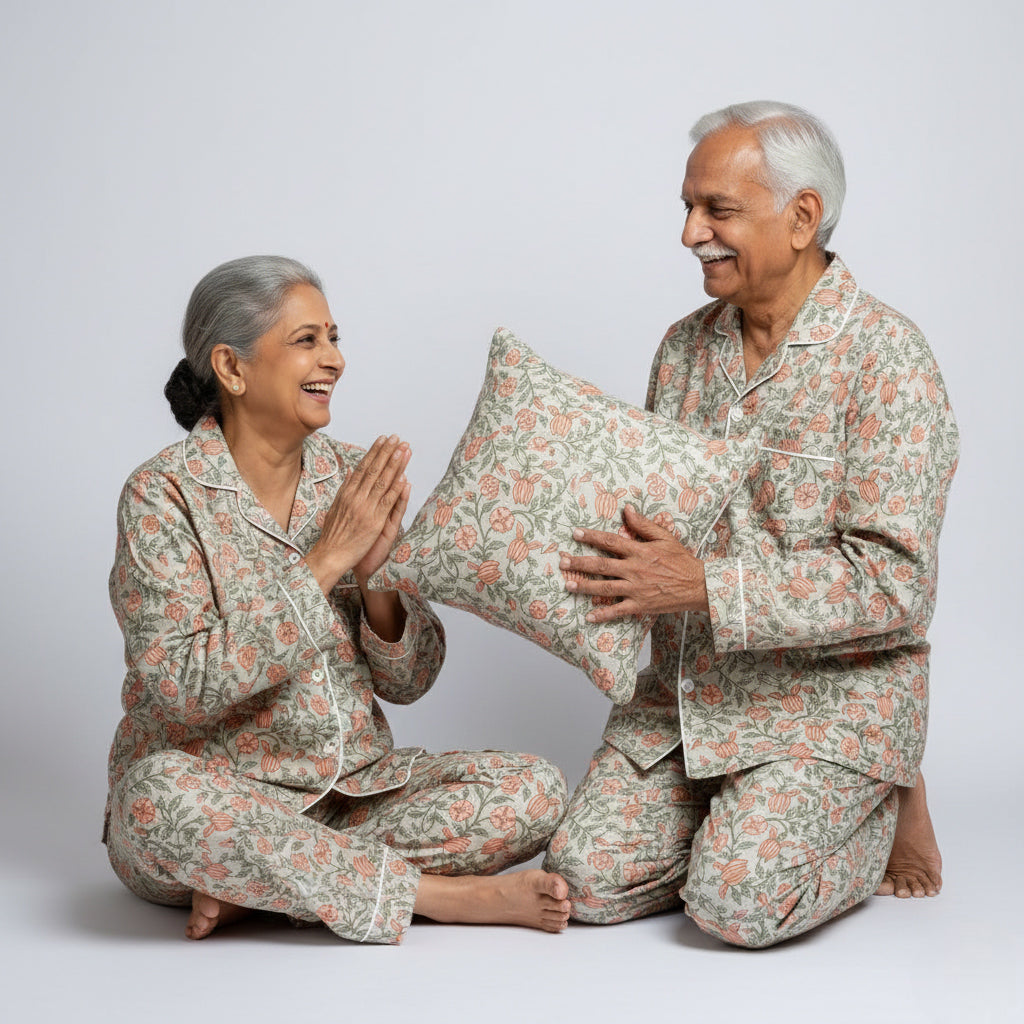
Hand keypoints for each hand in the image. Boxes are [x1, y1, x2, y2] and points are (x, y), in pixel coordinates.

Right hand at [305, 435, 411, 593]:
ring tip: (403, 450)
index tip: (384, 439)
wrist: (330, 555)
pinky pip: (387, 501)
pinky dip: (396, 488)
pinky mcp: (375, 522)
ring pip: (382, 481)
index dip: (375, 451)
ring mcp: (365, 508)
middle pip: (374, 470)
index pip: (363, 466)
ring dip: (394, 464)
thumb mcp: (336, 506)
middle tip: (397, 438)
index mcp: (347, 492)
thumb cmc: (333, 534)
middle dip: (387, 452)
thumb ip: (346, 488)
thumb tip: (351, 471)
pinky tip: (404, 477)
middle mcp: (356, 497)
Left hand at [560, 505, 708, 622]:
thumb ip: (644, 524)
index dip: (591, 537)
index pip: (611, 542)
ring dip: (585, 586)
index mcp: (640, 551)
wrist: (699, 585)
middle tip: (562, 561)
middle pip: (602, 565)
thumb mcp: (665, 537)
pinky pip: (618, 611)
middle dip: (580, 563)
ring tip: (568, 584)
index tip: (575, 533)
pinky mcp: (640, 605)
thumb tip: (627, 509)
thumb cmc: (682, 560)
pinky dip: (603, 614)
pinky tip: (589, 616)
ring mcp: (636, 589)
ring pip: (605, 588)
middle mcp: (635, 569)